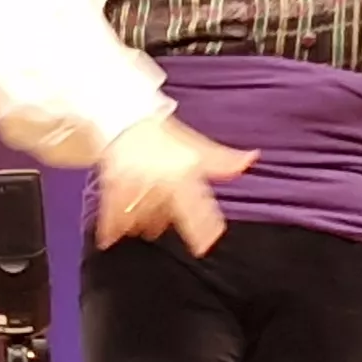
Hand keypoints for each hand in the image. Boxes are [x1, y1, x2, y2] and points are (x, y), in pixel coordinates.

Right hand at [93, 116, 256, 253]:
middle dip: (166, 221)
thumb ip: (222, 161)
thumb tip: (251, 159)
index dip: (204, 227)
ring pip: (142, 219)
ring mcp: (135, 184)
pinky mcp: (113, 186)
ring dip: (144, 222)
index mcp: (183, 172)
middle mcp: (160, 181)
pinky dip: (112, 228)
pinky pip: (112, 214)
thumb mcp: (196, 146)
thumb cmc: (163, 136)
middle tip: (166, 213)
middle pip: (167, 217)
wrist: (124, 119)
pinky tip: (110, 239)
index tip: (207, 242)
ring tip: (144, 214)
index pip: (199, 206)